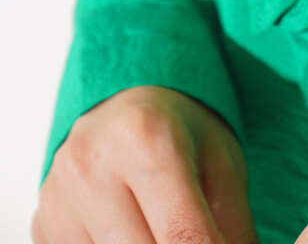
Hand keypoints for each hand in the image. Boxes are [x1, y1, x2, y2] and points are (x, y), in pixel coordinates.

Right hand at [31, 84, 257, 243]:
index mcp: (144, 137)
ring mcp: (57, 199)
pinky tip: (135, 229)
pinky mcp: (43, 226)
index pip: (182, 236)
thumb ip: (233, 227)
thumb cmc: (182, 134)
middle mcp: (91, 165)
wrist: (123, 106)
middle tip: (196, 234)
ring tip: (161, 224)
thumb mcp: (223, 165)